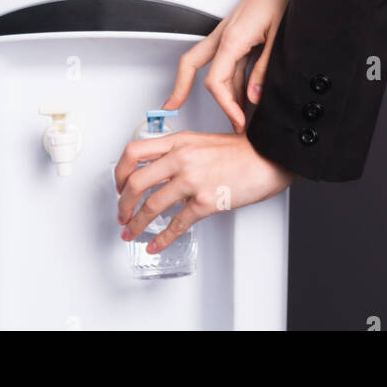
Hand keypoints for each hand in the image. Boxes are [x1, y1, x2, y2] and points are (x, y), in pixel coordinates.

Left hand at [114, 129, 294, 254]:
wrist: (268, 156)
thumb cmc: (241, 150)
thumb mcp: (202, 141)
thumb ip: (179, 151)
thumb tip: (159, 170)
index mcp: (179, 141)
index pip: (134, 152)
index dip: (119, 171)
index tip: (118, 184)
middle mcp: (181, 158)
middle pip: (135, 182)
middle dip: (123, 203)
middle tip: (121, 214)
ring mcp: (192, 179)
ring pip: (151, 205)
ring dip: (136, 223)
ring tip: (131, 231)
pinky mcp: (205, 201)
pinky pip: (176, 224)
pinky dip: (162, 239)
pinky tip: (155, 245)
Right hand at [161, 0, 298, 132]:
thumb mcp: (277, 39)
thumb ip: (263, 71)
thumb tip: (254, 97)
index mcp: (232, 39)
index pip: (215, 82)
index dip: (225, 106)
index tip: (236, 120)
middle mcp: (224, 35)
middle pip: (191, 65)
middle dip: (181, 88)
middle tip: (174, 106)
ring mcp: (228, 33)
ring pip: (212, 65)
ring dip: (220, 91)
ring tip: (233, 115)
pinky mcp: (237, 32)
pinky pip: (227, 60)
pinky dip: (231, 80)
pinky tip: (244, 94)